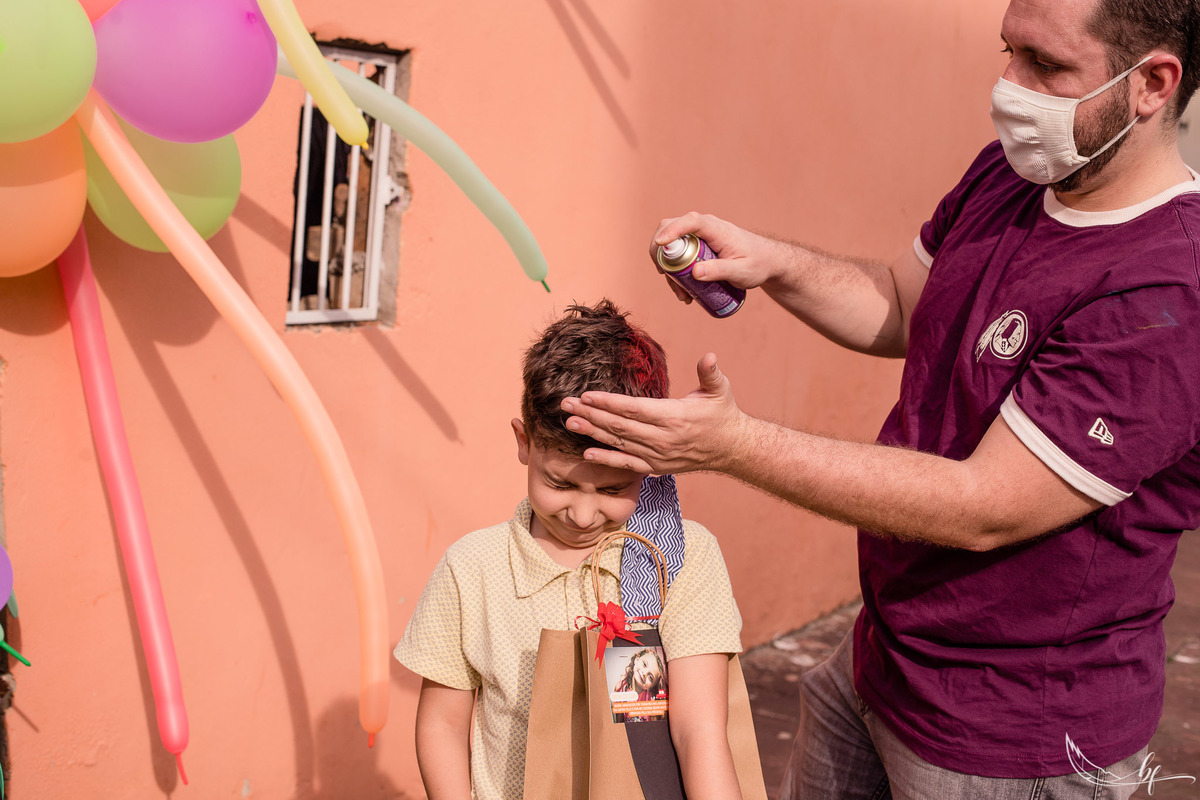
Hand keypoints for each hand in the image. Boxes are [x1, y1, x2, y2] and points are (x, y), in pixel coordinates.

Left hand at [561, 353, 746, 473]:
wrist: (732, 448)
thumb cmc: (722, 414)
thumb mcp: (720, 390)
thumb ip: (710, 373)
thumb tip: (710, 356)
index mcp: (674, 417)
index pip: (634, 409)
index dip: (608, 403)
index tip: (586, 395)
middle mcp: (663, 439)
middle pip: (620, 426)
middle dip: (591, 415)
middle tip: (566, 405)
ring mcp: (658, 456)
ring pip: (619, 444)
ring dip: (592, 433)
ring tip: (569, 423)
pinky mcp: (657, 467)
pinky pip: (627, 464)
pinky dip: (606, 459)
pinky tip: (586, 452)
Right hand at [649, 212, 781, 302]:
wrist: (766, 261)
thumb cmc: (758, 264)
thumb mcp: (742, 271)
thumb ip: (721, 271)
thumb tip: (695, 272)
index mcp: (716, 229)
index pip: (690, 222)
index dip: (672, 230)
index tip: (659, 244)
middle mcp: (704, 227)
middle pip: (671, 228)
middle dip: (661, 251)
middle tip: (663, 275)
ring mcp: (699, 236)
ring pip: (672, 244)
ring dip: (668, 267)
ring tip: (681, 294)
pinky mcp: (697, 246)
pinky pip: (678, 254)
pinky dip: (675, 271)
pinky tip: (684, 292)